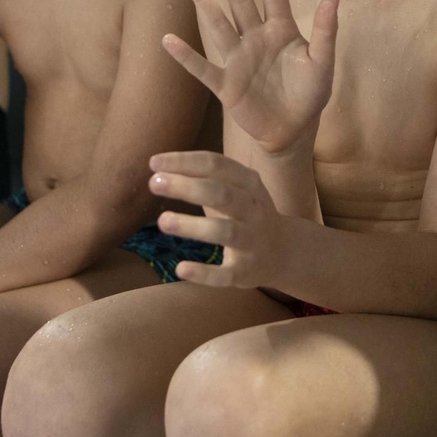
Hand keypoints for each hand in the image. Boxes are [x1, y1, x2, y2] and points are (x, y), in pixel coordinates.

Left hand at [150, 150, 286, 288]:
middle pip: (221, 194)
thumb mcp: (235, 188)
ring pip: (224, 232)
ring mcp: (251, 241)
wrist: (282, 251)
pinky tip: (181, 268)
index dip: (184, 162)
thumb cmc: (245, 212)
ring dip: (193, 226)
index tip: (154, 163)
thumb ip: (204, 176)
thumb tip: (159, 167)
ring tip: (163, 221)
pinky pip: (225, 274)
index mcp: (249, 184)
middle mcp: (253, 210)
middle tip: (154, 183)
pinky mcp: (245, 271)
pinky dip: (204, 273)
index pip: (216, 165)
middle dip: (187, 187)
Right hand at [163, 0, 337, 155]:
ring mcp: (238, 60)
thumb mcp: (322, 64)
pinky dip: (186, 56)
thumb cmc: (309, 95)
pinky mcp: (226, 84)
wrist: (292, 130)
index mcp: (282, 31)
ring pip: (218, 24)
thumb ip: (326, 32)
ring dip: (204, 0)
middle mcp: (256, 38)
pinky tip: (169, 40)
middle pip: (241, 0)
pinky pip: (203, 68)